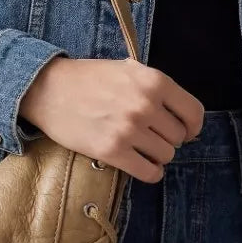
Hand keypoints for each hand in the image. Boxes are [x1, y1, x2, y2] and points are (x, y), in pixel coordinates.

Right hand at [18, 56, 204, 182]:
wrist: (47, 89)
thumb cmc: (86, 78)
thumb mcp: (127, 69)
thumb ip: (154, 87)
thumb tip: (179, 113)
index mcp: (154, 81)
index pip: (193, 113)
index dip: (192, 126)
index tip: (186, 132)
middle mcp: (145, 105)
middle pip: (178, 137)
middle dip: (167, 139)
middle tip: (150, 137)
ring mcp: (129, 129)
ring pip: (166, 155)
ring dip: (156, 155)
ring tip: (140, 149)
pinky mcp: (112, 151)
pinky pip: (148, 172)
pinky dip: (150, 173)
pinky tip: (142, 166)